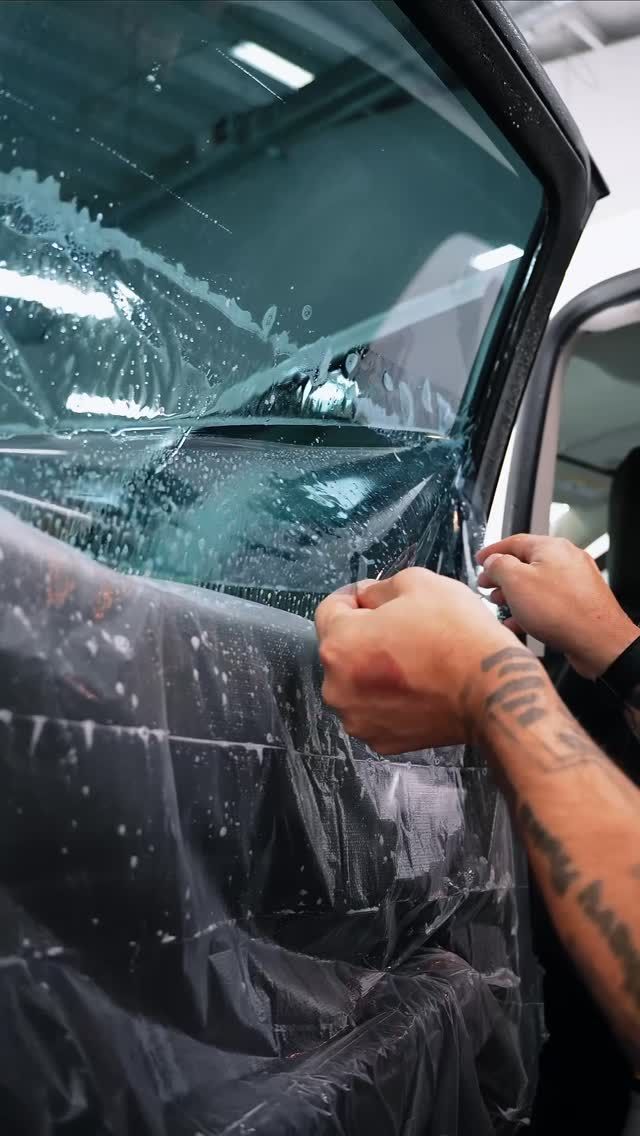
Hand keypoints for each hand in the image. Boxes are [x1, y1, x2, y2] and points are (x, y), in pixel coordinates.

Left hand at [315, 568, 514, 752]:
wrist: (494, 691)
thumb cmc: (457, 635)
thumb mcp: (418, 583)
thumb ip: (379, 588)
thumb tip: (366, 596)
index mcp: (338, 645)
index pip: (329, 609)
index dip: (352, 596)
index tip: (370, 596)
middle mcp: (337, 688)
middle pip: (342, 648)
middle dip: (365, 635)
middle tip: (404, 629)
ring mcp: (358, 719)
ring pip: (357, 682)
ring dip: (375, 669)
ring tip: (414, 659)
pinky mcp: (381, 741)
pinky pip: (375, 709)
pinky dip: (389, 698)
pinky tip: (418, 686)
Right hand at [477, 534, 637, 678]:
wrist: (598, 641)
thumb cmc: (562, 610)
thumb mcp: (516, 582)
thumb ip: (499, 566)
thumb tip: (493, 561)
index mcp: (552, 547)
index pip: (514, 541)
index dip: (493, 551)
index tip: (480, 559)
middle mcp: (567, 561)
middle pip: (526, 563)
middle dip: (502, 576)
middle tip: (487, 585)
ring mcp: (575, 583)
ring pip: (537, 584)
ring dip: (515, 594)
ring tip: (500, 605)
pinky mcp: (580, 604)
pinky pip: (549, 603)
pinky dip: (530, 610)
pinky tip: (517, 623)